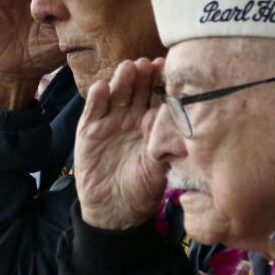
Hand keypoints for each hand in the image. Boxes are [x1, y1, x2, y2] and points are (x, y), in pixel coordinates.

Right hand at [75, 58, 168, 230]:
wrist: (114, 210)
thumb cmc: (143, 189)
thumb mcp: (159, 168)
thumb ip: (168, 147)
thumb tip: (185, 129)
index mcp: (151, 123)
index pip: (156, 97)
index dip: (160, 82)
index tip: (166, 68)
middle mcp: (131, 117)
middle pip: (136, 90)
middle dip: (142, 76)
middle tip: (147, 63)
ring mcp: (109, 122)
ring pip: (116, 96)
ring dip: (121, 81)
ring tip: (127, 69)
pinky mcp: (89, 130)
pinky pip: (93, 111)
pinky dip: (96, 99)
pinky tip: (102, 87)